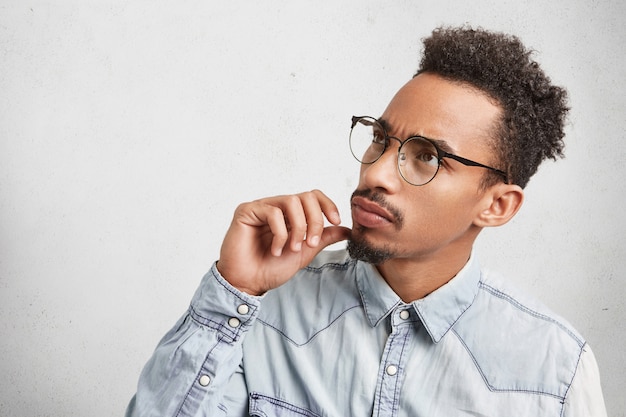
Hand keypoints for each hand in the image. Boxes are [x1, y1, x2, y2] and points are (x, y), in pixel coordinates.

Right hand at [217, 190, 351, 294]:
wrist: (249, 283)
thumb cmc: (271, 269)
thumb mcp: (305, 252)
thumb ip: (323, 238)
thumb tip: (346, 230)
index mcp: (290, 214)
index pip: (313, 197)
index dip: (327, 205)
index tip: (336, 221)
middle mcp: (276, 207)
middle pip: (305, 196)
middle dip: (315, 220)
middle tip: (311, 243)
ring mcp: (261, 207)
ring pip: (291, 201)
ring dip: (298, 227)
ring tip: (292, 248)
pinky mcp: (247, 211)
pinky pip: (272, 212)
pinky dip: (280, 233)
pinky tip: (276, 249)